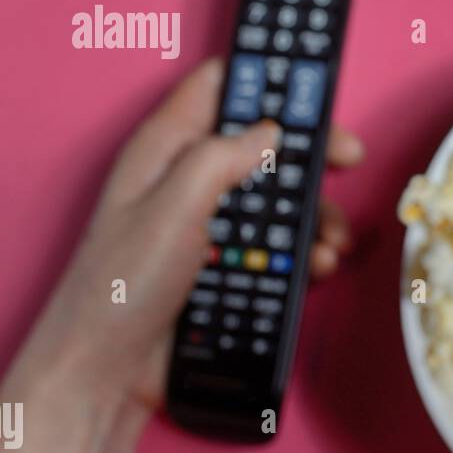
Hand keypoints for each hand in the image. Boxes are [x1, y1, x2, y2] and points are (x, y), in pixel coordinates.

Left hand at [6, 57, 362, 415]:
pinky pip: (277, 247)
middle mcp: (189, 179)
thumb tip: (270, 131)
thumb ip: (219, 159)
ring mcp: (210, 224)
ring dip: (314, 215)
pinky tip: (318, 268)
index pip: (220, 86)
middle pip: (263, 144)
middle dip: (309, 153)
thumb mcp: (171, 209)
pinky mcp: (225, 265)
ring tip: (331, 241)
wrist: (106, 373)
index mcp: (166, 149)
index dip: (267, 79)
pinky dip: (305, 254)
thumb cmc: (119, 288)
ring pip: (278, 199)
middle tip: (347, 160)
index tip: (314, 87)